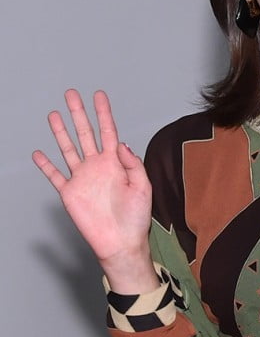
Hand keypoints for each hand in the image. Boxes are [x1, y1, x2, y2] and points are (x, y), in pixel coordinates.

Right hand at [33, 89, 155, 288]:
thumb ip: (133, 164)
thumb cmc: (136, 218)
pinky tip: (38, 153)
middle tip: (71, 94)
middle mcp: (97, 167)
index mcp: (116, 163)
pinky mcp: (70, 193)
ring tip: (54, 114)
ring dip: (61, 132)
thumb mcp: (143, 187)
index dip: (103, 113)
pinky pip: (55, 176)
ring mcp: (82, 178)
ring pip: (68, 149)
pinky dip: (46, 165)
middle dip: (78, 113)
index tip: (99, 96)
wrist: (121, 242)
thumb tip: (121, 144)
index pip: (108, 132)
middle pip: (85, 134)